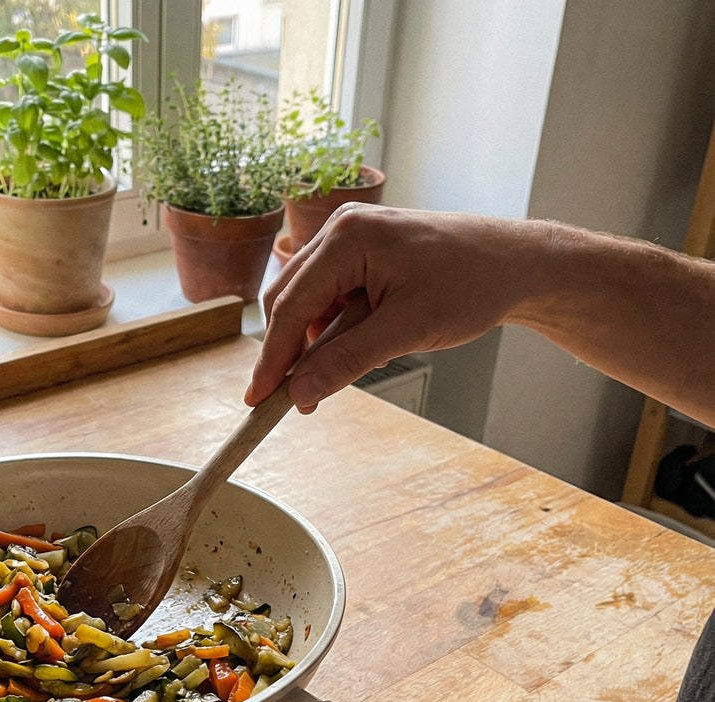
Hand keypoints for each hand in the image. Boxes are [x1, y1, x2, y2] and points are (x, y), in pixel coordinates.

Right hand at [247, 205, 542, 410]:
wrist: (516, 264)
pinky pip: (329, 296)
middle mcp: (340, 229)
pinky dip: (335, 328)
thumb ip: (347, 361)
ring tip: (348, 369)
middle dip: (289, 352)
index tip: (258, 399)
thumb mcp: (406, 330)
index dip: (272, 358)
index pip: (291, 306)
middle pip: (289, 300)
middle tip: (291, 398)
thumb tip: (299, 393)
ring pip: (307, 301)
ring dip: (316, 341)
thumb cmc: (471, 285)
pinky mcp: (362, 251)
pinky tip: (362, 345)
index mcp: (347, 238)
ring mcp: (350, 237)